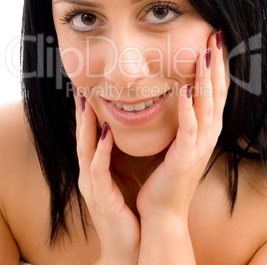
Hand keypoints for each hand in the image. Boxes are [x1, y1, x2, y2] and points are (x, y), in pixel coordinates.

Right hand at [74, 96, 139, 263]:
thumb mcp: (121, 178)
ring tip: (87, 102)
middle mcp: (90, 174)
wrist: (130, 247)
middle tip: (81, 88)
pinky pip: (98, 168)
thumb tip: (122, 135)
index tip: (90, 91)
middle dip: (81, 113)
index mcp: (96, 169)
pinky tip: (106, 132)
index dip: (88, 114)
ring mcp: (93, 185)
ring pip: (85, 149)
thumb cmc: (127, 211)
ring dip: (86, 125)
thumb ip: (118, 158)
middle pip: (82, 138)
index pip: (90, 136)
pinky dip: (101, 148)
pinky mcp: (101, 196)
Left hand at [136, 31, 228, 223]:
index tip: (213, 40)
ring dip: (206, 79)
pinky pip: (189, 130)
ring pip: (206, 106)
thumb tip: (176, 92)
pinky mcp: (185, 158)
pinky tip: (184, 90)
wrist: (162, 210)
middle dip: (217, 63)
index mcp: (204, 128)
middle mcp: (207, 134)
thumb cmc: (167, 173)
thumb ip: (181, 118)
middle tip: (216, 36)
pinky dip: (188, 110)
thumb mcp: (178, 140)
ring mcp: (199, 146)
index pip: (213, 90)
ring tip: (206, 53)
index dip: (216, 65)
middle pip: (216, 92)